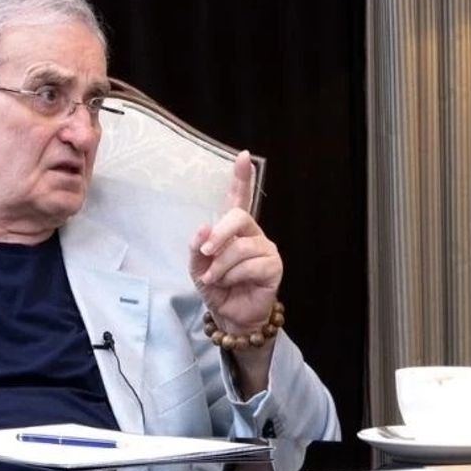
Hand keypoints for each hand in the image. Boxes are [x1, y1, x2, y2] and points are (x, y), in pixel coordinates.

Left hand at [188, 151, 281, 335]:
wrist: (229, 313)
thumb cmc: (216, 286)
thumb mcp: (198, 267)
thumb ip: (196, 247)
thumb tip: (203, 227)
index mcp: (234, 229)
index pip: (238, 198)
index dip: (241, 178)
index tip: (242, 156)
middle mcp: (253, 233)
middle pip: (238, 218)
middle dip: (218, 234)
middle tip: (206, 252)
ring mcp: (265, 248)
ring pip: (240, 247)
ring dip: (221, 266)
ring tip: (215, 279)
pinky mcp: (274, 266)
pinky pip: (251, 265)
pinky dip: (233, 276)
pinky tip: (230, 283)